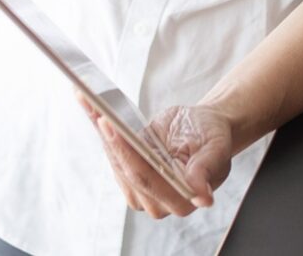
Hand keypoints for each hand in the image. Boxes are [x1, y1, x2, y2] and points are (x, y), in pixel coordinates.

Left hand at [84, 100, 231, 219]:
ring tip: (88, 100)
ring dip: (101, 130)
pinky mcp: (128, 175)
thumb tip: (203, 199)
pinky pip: (112, 152)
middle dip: (110, 138)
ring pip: (114, 160)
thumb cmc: (212, 137)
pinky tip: (91, 107)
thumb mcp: (215, 149)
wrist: (203, 129)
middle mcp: (157, 202)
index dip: (126, 154)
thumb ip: (205, 172)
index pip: (146, 178)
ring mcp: (140, 190)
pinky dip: (102, 129)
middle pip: (125, 169)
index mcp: (181, 200)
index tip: (113, 128)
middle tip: (97, 108)